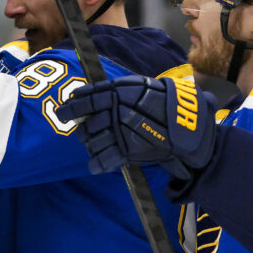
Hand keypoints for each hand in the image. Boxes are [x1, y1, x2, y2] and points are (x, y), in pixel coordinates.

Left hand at [56, 75, 216, 177]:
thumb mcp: (140, 87)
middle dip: (82, 131)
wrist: (187, 122)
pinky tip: (95, 166)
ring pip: (92, 142)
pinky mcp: (126, 149)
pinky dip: (97, 164)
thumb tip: (85, 96)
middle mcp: (114, 109)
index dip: (71, 106)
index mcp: (116, 91)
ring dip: (91, 146)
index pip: (85, 98)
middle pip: (86, 124)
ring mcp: (119, 130)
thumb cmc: (164, 102)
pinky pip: (103, 159)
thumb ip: (116, 91)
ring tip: (96, 148)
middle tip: (83, 133)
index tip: (64, 111)